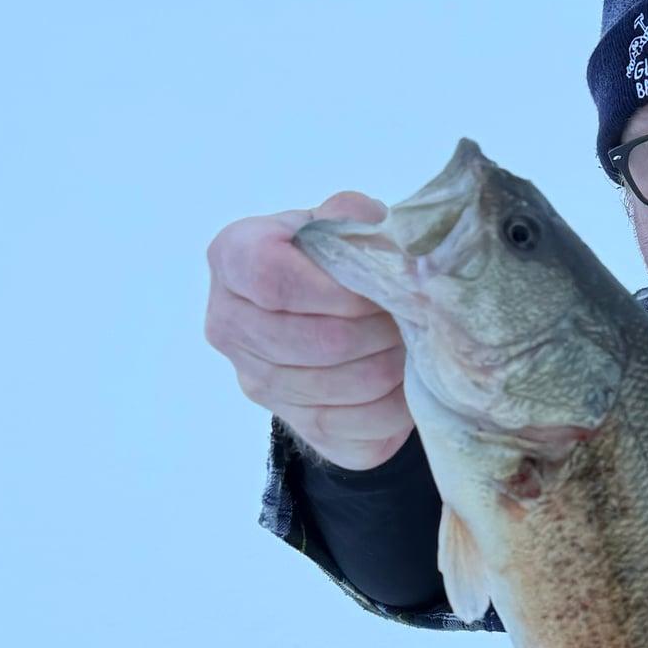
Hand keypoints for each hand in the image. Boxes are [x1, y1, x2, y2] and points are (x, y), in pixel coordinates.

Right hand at [204, 193, 414, 469]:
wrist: (326, 310)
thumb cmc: (331, 258)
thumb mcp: (337, 220)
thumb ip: (352, 218)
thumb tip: (387, 246)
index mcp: (231, 260)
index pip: (273, 281)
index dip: (338, 290)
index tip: (383, 287)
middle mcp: (230, 326)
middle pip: (314, 341)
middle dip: (379, 329)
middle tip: (418, 315)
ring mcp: (257, 384)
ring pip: (339, 387)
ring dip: (392, 366)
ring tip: (416, 342)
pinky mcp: (298, 427)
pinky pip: (354, 429)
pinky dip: (394, 408)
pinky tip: (409, 380)